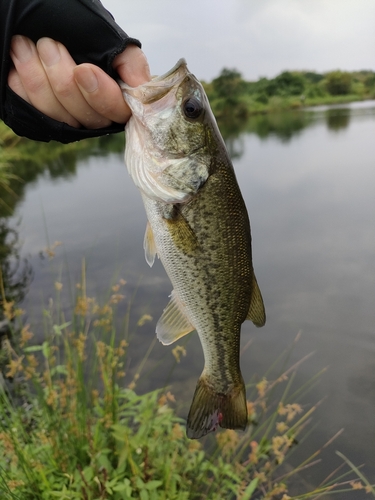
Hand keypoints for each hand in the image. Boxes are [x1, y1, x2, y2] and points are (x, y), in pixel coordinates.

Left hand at [8, 35, 150, 128]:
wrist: (40, 19)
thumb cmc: (78, 28)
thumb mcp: (111, 40)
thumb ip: (131, 63)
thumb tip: (140, 88)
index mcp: (117, 98)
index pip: (118, 112)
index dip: (101, 96)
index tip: (82, 69)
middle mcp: (95, 114)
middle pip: (85, 116)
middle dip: (62, 77)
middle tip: (49, 44)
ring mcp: (69, 119)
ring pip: (57, 115)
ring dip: (38, 75)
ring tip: (27, 45)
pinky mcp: (44, 119)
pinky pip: (33, 112)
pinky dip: (22, 84)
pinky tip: (21, 60)